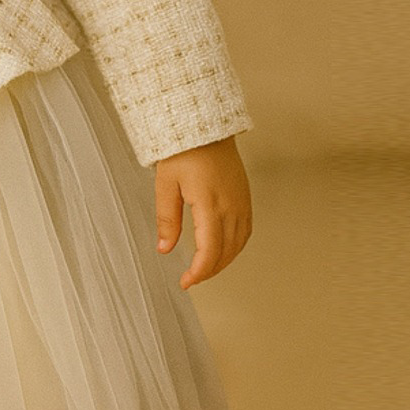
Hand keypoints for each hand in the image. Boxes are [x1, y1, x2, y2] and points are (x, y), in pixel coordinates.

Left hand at [154, 135, 251, 289]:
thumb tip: (164, 249)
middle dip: (209, 270)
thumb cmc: (183, 151)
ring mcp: (242, 202)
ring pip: (238, 244)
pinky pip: (245, 231)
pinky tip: (222, 250)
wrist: (206, 127)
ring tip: (204, 268)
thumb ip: (167, 219)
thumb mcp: (166, 184)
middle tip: (191, 278)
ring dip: (223, 261)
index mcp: (210, 204)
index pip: (210, 250)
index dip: (199, 271)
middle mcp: (231, 206)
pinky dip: (234, 247)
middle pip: (226, 252)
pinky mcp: (245, 198)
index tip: (186, 282)